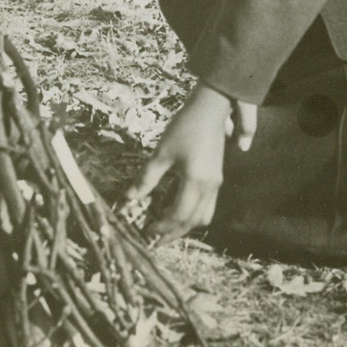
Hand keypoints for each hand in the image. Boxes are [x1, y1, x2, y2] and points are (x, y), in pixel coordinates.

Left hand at [127, 82, 256, 241]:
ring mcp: (216, 183)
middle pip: (192, 221)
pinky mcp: (217, 177)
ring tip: (167, 228)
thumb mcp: (162, 152)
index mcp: (195, 182)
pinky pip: (207, 206)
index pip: (178, 216)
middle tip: (154, 239)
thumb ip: (147, 177)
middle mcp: (209, 187)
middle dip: (173, 233)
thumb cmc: (185, 127)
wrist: (211, 107)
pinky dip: (193, 214)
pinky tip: (179, 209)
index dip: (162, 227)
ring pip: (203, 216)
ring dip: (185, 225)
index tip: (146, 231)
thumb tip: (130, 198)